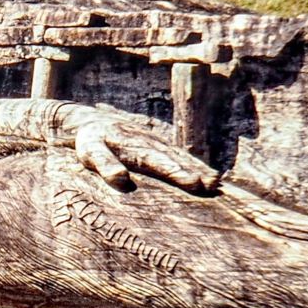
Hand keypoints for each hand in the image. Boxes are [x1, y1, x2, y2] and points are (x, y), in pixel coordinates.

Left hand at [65, 112, 220, 193]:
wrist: (94, 121)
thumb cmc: (90, 141)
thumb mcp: (90, 152)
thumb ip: (104, 164)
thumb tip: (121, 179)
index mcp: (136, 146)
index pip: (159, 162)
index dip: (177, 173)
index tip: (193, 183)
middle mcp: (152, 144)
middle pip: (177, 159)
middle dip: (196, 172)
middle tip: (213, 186)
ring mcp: (159, 144)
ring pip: (182, 157)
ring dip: (200, 169)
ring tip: (217, 184)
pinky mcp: (160, 147)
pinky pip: (181, 156)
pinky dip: (196, 165)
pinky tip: (208, 177)